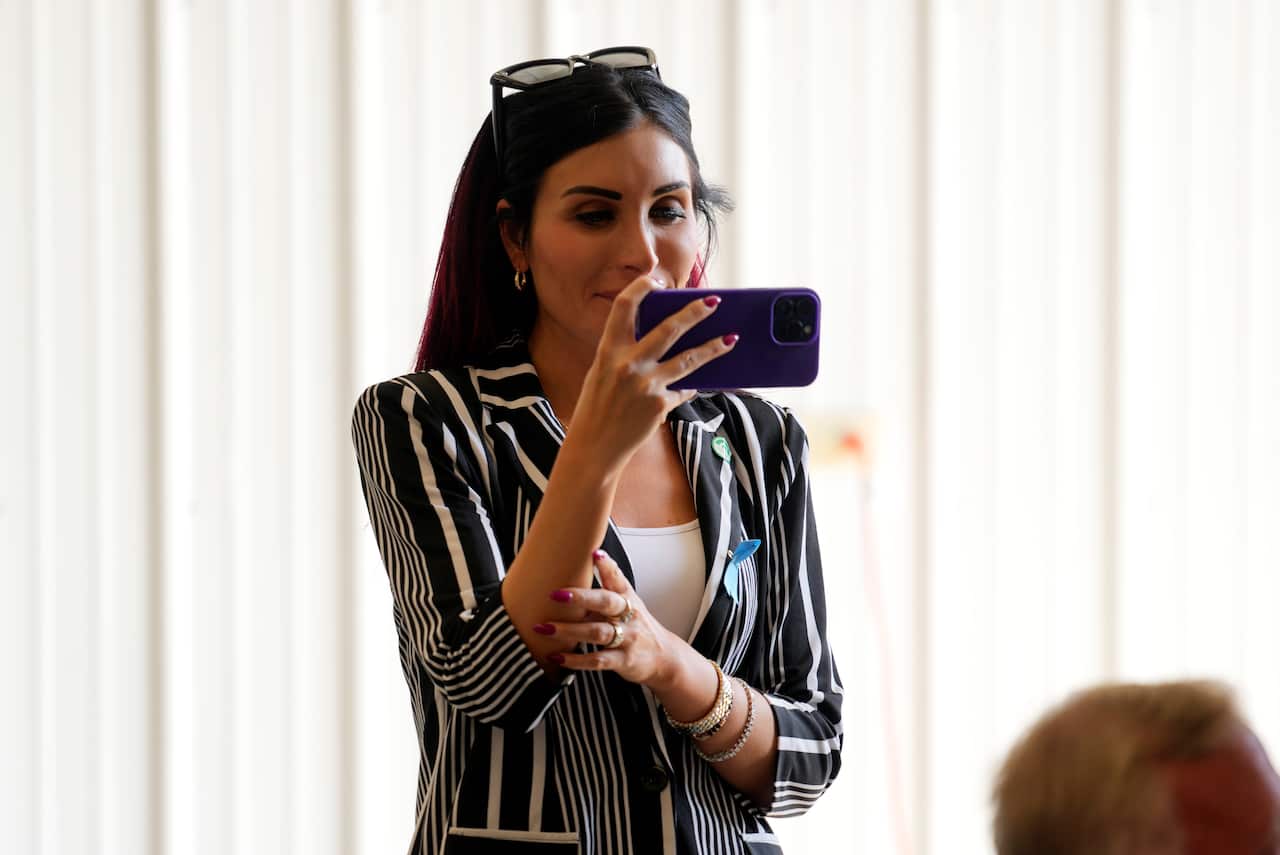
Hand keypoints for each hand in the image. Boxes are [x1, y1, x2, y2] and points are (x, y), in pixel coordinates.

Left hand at [537, 548, 681, 687]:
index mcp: (627, 598)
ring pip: (597, 632)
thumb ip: (608, 583)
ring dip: (569, 630)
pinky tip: (557, 656)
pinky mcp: (623, 661)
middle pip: (606, 603)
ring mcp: (627, 639)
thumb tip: (588, 555)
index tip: (594, 554)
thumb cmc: (637, 625)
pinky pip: (597, 660)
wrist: (664, 657)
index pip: (617, 578)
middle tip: (555, 594)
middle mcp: (628, 616)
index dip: (607, 566)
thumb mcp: (628, 601)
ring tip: (545, 628)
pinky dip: (575, 660)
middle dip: (580, 598)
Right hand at [565, 275, 736, 475]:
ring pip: (689, 359)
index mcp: (608, 351)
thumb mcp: (602, 373)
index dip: (640, 289)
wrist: (594, 447)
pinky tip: (698, 382)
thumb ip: (626, 354)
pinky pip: (683, 390)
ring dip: (713, 347)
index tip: (656, 281)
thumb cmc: (598, 407)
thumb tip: (663, 337)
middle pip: (669, 329)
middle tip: (715, 301)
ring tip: (732, 339)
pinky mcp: (660, 405)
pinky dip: (690, 386)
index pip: (623, 307)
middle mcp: (627, 365)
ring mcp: (646, 385)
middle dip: (695, 312)